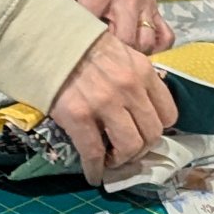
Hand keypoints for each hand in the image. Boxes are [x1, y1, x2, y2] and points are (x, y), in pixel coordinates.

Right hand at [49, 32, 176, 184]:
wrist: (45, 38)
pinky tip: (92, 174)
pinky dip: (95, 170)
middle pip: (151, 135)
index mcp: (143, 72)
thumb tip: (137, 107)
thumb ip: (132, 77)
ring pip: (129, 147)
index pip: (168, 114)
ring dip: (121, 161)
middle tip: (125, 151)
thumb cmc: (79, 45)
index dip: (156, 130)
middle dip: (140, 150)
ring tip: (109, 160)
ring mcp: (105, 103)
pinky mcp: (79, 116)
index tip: (143, 134)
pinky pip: (95, 153)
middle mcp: (130, 88)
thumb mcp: (119, 52)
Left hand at [53, 0, 173, 54]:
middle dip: (110, 53)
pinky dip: (155, 48)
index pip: (91, 23)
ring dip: (131, 53)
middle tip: (96, 58)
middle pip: (124, 39)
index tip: (71, 49)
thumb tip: (53, 23)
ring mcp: (145, 4)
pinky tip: (139, 50)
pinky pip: (164, 35)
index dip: (80, 40)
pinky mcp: (156, 7)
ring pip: (145, 42)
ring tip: (115, 56)